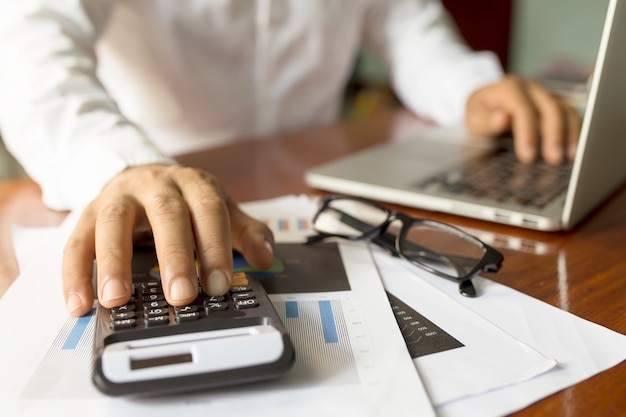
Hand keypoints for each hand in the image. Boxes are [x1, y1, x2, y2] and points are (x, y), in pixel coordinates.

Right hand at [61, 164, 273, 316]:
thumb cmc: (185, 199)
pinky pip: (77, 242)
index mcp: (193, 183)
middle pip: (166, 214)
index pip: (209, 211)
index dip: (215, 247)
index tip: (218, 285)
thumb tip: (265, 257)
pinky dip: (75, 273)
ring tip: (117, 300)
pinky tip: (81, 303)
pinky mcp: (89, 213)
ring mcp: (118, 197)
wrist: (141, 174)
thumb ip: (245, 232)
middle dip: (174, 256)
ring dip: (115, 262)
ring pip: (113, 224)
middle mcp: (155, 184)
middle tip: (181, 296)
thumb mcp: (219, 208)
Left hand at [465, 75, 581, 164]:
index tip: (528, 156)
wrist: (487, 102)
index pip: (523, 109)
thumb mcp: (474, 119)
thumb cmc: (480, 113)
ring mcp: (546, 95)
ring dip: (570, 133)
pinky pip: (571, 115)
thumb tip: (503, 119)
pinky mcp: (556, 104)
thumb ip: (486, 120)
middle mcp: (531, 88)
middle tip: (554, 159)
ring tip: (570, 157)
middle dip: (554, 135)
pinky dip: (575, 132)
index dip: (527, 133)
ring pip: (565, 110)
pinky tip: (575, 150)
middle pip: (550, 108)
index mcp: (510, 88)